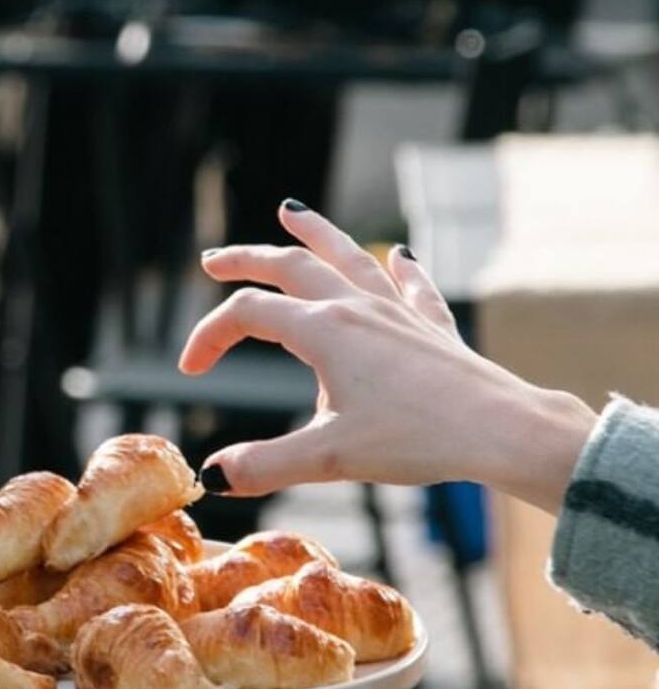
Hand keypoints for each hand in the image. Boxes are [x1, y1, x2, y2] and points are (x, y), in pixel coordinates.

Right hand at [179, 201, 596, 513]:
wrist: (498, 430)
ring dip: (315, 233)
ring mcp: (398, 312)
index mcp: (323, 329)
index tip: (190, 371)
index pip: (247, 314)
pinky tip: (399, 255)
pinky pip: (411, 286)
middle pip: (290, 266)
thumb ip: (264, 465)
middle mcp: (356, 308)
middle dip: (245, 260)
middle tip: (212, 260)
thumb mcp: (327, 458)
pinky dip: (399, 269)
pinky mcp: (432, 329)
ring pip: (348, 257)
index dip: (209, 336)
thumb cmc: (415, 439)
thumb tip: (212, 477)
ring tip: (291, 211)